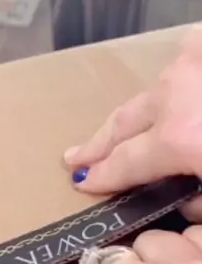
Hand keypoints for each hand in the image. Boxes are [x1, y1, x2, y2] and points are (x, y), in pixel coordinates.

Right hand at [64, 26, 201, 219]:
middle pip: (124, 123)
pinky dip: (176, 81)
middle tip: (74, 157)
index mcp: (180, 138)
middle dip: (98, 143)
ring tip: (123, 128)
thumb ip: (200, 199)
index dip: (102, 176)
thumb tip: (187, 200)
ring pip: (153, 92)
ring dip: (141, 114)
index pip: (126, 164)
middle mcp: (175, 96)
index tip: (82, 182)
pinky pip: (181, 65)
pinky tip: (176, 86)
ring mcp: (190, 63)